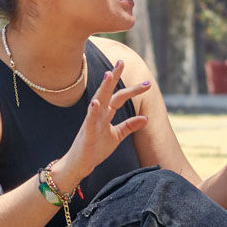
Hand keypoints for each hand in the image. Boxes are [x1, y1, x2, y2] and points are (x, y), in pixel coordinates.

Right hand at [57, 60, 149, 187]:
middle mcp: (98, 115)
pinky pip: (90, 122)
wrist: (78, 165)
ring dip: (103, 88)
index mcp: (105, 115)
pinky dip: (93, 112)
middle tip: (121, 61)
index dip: (133, 90)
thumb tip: (146, 117)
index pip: (119, 97)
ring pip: (97, 102)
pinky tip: (96, 103)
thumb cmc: (95, 149)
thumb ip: (129, 126)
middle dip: (114, 77)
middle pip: (107, 92)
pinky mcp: (87, 135)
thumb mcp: (116, 136)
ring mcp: (91, 123)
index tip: (147, 82)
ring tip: (109, 74)